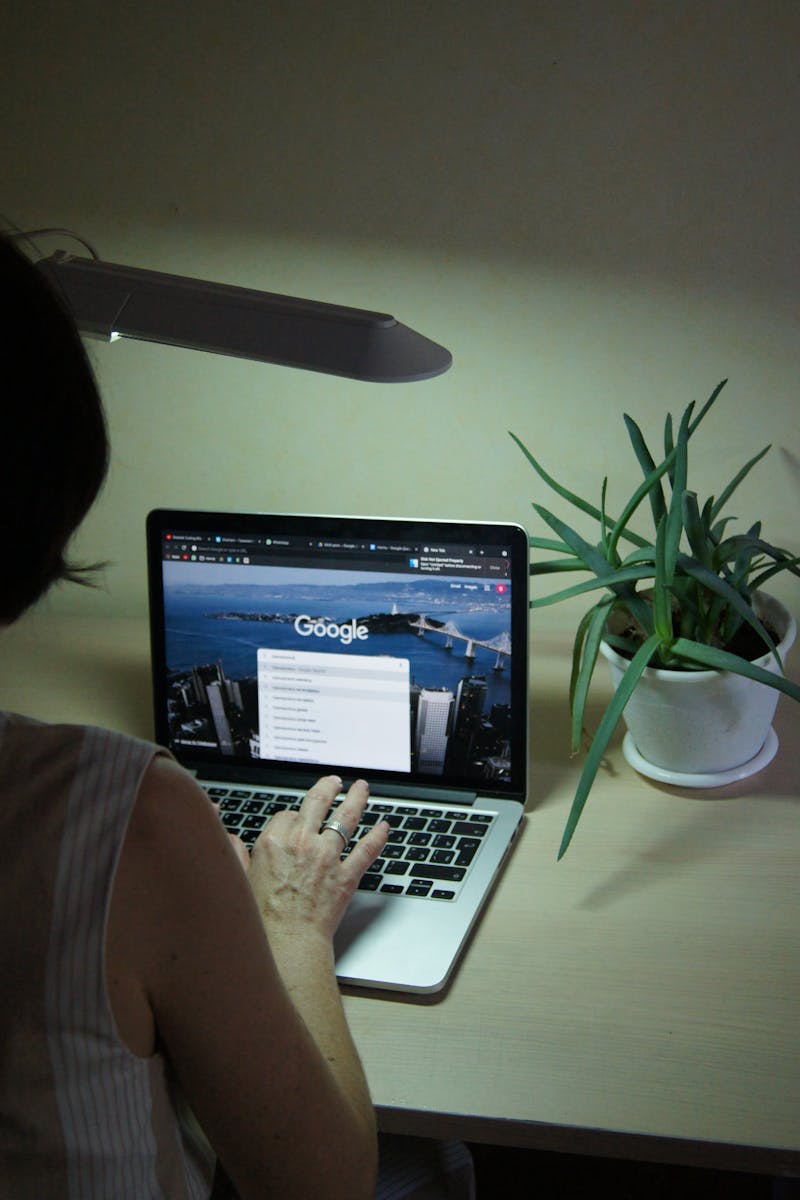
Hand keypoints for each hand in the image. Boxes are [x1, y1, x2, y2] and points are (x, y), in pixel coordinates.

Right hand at [243, 776, 387, 941]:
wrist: (286, 943)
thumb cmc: (261, 918)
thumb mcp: (238, 880)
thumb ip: (234, 854)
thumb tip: (230, 838)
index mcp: (274, 841)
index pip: (287, 814)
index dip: (292, 817)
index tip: (296, 819)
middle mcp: (302, 843)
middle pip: (318, 803)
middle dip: (328, 787)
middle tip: (335, 781)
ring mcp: (326, 858)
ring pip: (346, 818)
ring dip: (357, 800)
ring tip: (362, 789)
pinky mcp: (346, 876)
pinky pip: (366, 850)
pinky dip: (377, 837)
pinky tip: (384, 827)